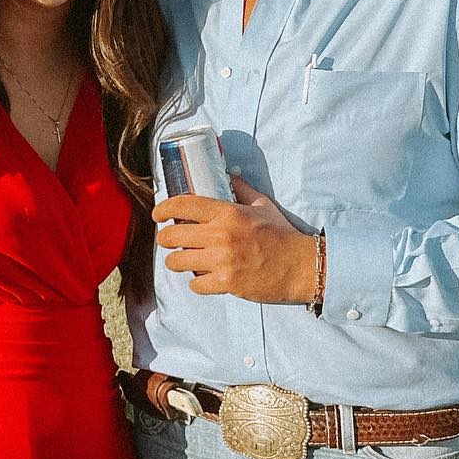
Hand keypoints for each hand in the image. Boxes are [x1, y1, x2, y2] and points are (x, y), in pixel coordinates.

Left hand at [153, 174, 317, 302]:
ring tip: (184, 260)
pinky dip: (196, 282)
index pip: (182, 205)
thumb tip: (227, 174)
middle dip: (165, 238)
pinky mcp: (226, 283)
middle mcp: (221, 235)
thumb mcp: (262, 205)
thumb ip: (242, 189)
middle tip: (170, 240)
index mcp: (228, 212)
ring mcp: (222, 261)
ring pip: (177, 262)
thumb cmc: (282, 235)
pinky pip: (194, 284)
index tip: (158, 214)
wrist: (300, 266)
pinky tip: (204, 277)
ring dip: (177, 261)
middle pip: (171, 236)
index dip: (163, 209)